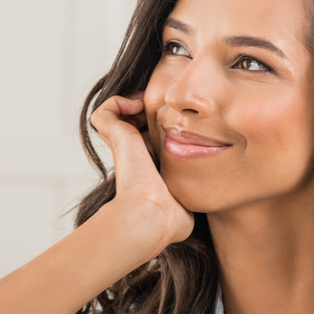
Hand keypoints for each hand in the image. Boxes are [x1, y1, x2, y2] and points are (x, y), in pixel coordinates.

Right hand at [90, 91, 194, 246]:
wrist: (154, 213)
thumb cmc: (173, 210)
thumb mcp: (189, 190)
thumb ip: (195, 182)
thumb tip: (208, 181)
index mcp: (147, 164)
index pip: (150, 137)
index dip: (162, 125)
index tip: (180, 120)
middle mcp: (132, 153)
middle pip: (134, 121)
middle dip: (150, 109)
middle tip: (166, 106)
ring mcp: (120, 144)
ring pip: (117, 112)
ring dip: (133, 101)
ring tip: (149, 104)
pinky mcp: (113, 135)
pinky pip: (105, 110)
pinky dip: (118, 101)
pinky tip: (138, 107)